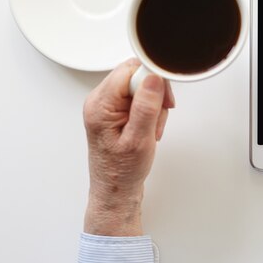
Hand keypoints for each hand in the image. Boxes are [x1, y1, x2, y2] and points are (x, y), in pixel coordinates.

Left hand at [82, 58, 174, 235]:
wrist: (116, 192)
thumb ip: (146, 106)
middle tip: (159, 116)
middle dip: (155, 94)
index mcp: (100, 104)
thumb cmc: (122, 172)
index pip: (130, 70)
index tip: (163, 99)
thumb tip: (153, 78)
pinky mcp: (116, 111)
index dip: (152, 80)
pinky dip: (150, 111)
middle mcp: (100, 101)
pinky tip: (149, 128)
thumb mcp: (139, 139)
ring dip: (154, 105)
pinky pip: (140, 98)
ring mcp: (107, 106)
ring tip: (151, 129)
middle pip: (136, 75)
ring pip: (141, 86)